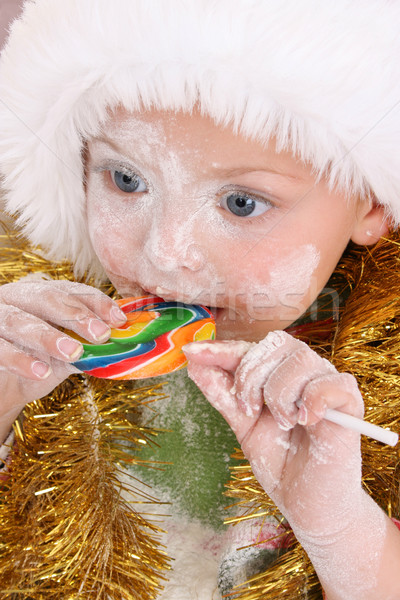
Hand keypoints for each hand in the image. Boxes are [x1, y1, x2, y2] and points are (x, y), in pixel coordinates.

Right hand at [0, 279, 125, 442]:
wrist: (2, 386)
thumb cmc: (37, 360)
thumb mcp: (66, 352)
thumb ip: (89, 346)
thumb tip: (125, 348)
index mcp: (43, 294)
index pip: (72, 291)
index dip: (97, 303)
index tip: (119, 320)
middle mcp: (19, 299)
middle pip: (47, 298)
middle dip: (75, 314)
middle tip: (100, 333)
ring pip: (21, 322)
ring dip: (49, 337)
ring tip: (73, 353)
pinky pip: (1, 347)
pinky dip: (21, 359)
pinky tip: (40, 371)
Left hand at [184, 331, 363, 538]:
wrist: (307, 503)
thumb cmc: (280, 461)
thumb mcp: (243, 425)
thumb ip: (222, 394)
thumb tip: (193, 362)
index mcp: (281, 373)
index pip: (252, 347)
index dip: (222, 348)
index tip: (191, 353)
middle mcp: (305, 372)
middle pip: (276, 344)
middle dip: (251, 376)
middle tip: (250, 410)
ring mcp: (328, 385)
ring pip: (300, 360)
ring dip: (280, 394)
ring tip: (284, 424)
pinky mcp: (351, 404)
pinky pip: (332, 383)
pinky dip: (312, 400)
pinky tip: (306, 421)